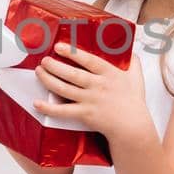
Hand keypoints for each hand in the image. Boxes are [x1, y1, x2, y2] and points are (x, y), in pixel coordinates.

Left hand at [32, 40, 150, 142]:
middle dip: (55, 66)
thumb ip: (132, 62)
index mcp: (109, 74)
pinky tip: (37, 103)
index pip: (88, 60)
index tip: (58, 47)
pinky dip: (49, 108)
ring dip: (49, 80)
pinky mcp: (84, 114)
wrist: (132, 126)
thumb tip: (128, 49)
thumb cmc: (133, 101)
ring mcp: (90, 101)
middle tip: (44, 60)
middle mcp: (98, 86)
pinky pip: (63, 111)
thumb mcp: (136, 77)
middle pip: (72, 74)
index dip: (72, 53)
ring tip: (39, 71)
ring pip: (65, 89)